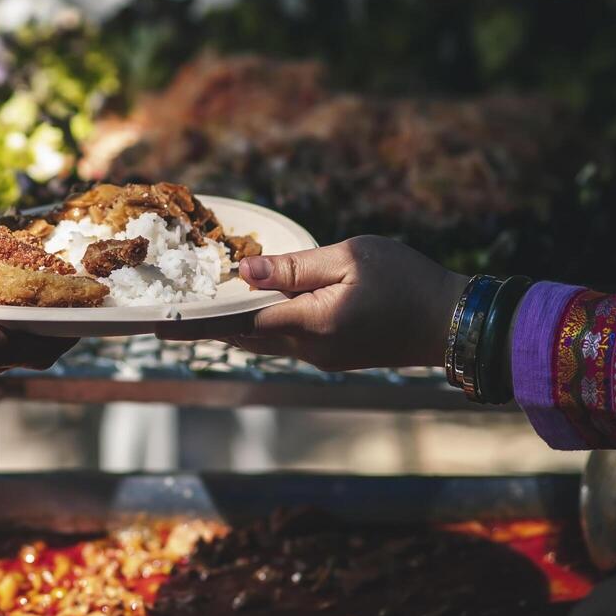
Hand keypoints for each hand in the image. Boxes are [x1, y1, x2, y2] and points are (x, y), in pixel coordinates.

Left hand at [160, 237, 466, 370]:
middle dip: (207, 327)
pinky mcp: (333, 355)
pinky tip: (248, 311)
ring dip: (232, 327)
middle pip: (244, 337)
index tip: (161, 325)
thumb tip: (243, 273)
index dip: (198, 322)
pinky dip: (261, 327)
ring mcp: (321, 357)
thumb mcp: (349, 259)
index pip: (239, 323)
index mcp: (310, 324)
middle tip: (167, 319)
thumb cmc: (406, 281)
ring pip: (263, 341)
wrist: (454, 323)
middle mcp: (309, 349)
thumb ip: (293, 268)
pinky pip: (284, 340)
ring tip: (198, 312)